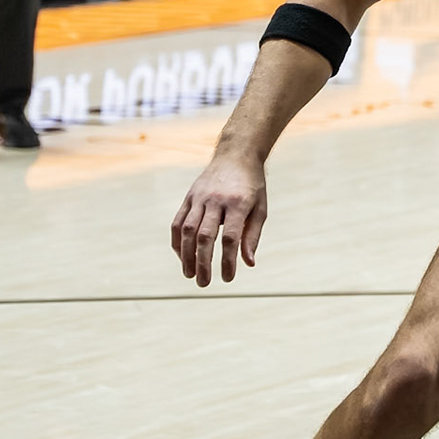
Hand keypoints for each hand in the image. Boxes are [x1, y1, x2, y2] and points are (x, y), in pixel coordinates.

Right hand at [171, 149, 267, 285]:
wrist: (237, 155)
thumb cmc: (252, 186)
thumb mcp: (260, 208)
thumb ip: (252, 235)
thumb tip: (248, 263)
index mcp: (238, 203)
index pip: (230, 237)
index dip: (227, 260)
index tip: (228, 278)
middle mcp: (216, 200)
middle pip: (205, 236)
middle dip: (202, 262)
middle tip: (203, 283)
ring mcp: (199, 197)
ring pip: (187, 230)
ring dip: (186, 255)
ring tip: (189, 274)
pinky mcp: (189, 197)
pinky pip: (178, 222)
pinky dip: (178, 241)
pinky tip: (182, 256)